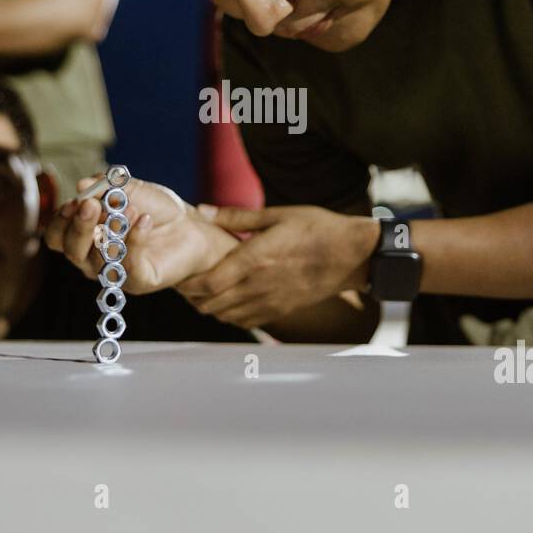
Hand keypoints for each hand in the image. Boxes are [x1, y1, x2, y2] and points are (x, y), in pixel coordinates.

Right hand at [44, 175, 232, 291]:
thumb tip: (81, 185)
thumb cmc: (156, 209)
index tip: (75, 202)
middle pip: (70, 250)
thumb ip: (106, 186)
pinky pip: (127, 265)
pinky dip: (134, 239)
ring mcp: (114, 271)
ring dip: (110, 229)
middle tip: (90, 205)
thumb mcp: (131, 189)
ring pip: (96, 260)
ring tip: (129, 208)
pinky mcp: (138, 281)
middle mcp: (93, 257)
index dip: (60, 220)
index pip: (57, 236)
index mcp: (85, 235)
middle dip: (78, 227)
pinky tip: (145, 220)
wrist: (192, 227)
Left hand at [179, 203, 379, 327]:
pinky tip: (228, 303)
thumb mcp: (277, 215)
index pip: (209, 283)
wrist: (352, 254)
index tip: (180, 277)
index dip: (189, 285)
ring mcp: (271, 302)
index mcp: (255, 259)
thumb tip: (204, 210)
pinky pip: (246, 322)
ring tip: (203, 294)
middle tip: (186, 286)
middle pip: (212, 304)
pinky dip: (230, 316)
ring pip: (226, 316)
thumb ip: (237, 217)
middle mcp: (259, 285)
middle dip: (194, 298)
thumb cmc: (318, 228)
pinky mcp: (281, 311)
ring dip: (210, 308)